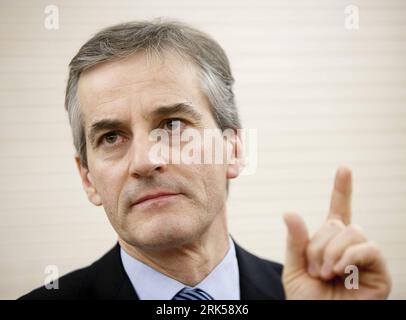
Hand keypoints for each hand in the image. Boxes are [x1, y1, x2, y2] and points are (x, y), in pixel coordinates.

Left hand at [282, 167, 391, 298]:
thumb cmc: (307, 301)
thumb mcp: (294, 270)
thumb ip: (295, 242)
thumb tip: (289, 212)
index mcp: (328, 243)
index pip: (337, 210)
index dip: (342, 189)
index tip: (344, 168)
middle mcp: (348, 246)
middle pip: (335, 223)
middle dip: (318, 245)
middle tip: (315, 270)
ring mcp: (365, 257)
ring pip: (351, 232)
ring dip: (331, 252)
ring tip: (325, 273)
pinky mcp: (379, 271)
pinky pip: (368, 247)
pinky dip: (349, 256)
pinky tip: (340, 271)